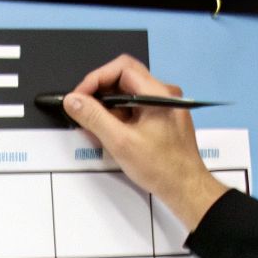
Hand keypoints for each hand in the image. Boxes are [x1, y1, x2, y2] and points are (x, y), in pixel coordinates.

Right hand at [62, 55, 229, 230]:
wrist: (187, 189)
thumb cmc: (159, 167)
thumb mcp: (120, 142)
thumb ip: (94, 118)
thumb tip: (71, 100)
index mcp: (158, 93)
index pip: (122, 67)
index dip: (96, 78)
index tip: (78, 97)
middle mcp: (164, 93)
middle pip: (125, 78)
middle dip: (100, 92)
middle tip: (82, 110)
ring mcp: (165, 105)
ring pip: (129, 94)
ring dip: (108, 106)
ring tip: (93, 126)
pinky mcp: (163, 118)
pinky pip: (136, 107)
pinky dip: (119, 116)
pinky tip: (109, 133)